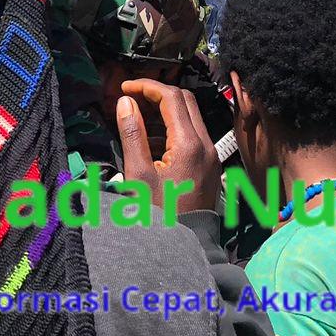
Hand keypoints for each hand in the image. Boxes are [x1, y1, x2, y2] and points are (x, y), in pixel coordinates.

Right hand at [117, 78, 220, 213]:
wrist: (186, 248)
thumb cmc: (158, 215)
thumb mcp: (138, 176)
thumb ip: (132, 134)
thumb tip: (126, 102)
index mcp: (189, 144)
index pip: (171, 97)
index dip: (147, 87)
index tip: (124, 88)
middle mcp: (206, 144)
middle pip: (185, 101)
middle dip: (158, 93)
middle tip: (131, 97)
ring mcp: (210, 155)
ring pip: (191, 116)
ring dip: (165, 110)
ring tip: (137, 117)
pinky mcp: (209, 166)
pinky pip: (193, 135)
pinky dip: (173, 128)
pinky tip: (152, 140)